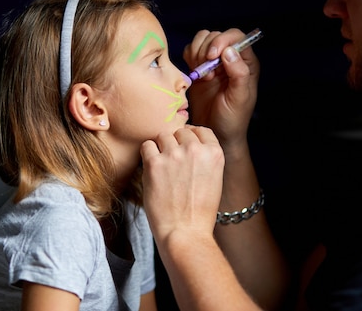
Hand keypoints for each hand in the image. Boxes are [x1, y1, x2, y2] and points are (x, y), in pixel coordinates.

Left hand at [140, 125, 224, 242]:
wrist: (185, 232)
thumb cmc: (199, 211)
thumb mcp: (214, 179)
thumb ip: (204, 158)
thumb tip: (188, 142)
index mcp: (214, 153)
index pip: (200, 130)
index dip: (191, 136)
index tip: (185, 145)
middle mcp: (195, 150)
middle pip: (180, 132)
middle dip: (175, 144)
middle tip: (173, 163)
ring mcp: (174, 155)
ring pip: (162, 136)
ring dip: (161, 148)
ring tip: (163, 167)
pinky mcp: (154, 163)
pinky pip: (146, 146)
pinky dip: (147, 155)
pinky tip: (152, 169)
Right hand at [183, 28, 259, 145]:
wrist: (215, 132)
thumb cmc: (232, 119)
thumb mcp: (239, 98)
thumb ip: (238, 74)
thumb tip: (229, 51)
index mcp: (246, 63)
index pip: (236, 37)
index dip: (222, 41)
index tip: (212, 56)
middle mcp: (230, 59)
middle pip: (216, 36)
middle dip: (206, 50)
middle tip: (207, 73)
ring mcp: (214, 62)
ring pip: (202, 40)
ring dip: (197, 53)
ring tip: (201, 74)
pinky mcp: (199, 68)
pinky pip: (191, 51)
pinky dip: (188, 57)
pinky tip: (194, 74)